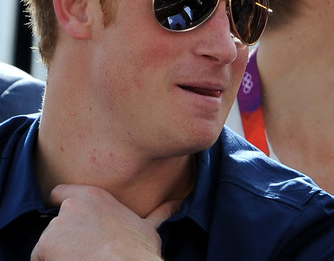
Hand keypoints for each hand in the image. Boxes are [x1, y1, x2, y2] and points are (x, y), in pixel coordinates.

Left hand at [31, 184, 180, 260]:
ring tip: (84, 259)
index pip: (60, 194)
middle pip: (56, 224)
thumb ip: (157, 213)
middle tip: (86, 251)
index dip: (61, 208)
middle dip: (65, 238)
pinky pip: (41, 259)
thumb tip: (176, 204)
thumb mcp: (148, 227)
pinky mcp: (45, 245)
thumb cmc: (138, 249)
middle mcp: (71, 206)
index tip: (70, 225)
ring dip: (59, 254)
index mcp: (94, 196)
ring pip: (48, 244)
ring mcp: (56, 225)